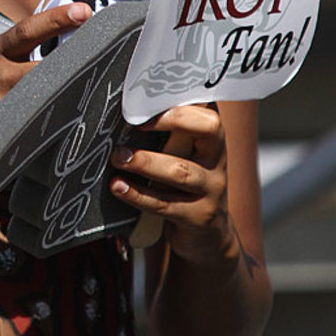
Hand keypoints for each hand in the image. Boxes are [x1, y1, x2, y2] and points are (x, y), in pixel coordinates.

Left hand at [109, 104, 234, 261]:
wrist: (206, 238)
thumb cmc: (183, 187)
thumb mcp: (181, 156)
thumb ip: (167, 133)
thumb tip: (127, 106)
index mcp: (212, 137)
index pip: (206, 106)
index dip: (181, 99)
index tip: (149, 97)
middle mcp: (218, 159)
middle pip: (209, 129)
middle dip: (172, 121)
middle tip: (135, 123)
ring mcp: (213, 190)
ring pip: (181, 171)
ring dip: (145, 162)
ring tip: (117, 157)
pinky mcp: (200, 218)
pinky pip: (166, 204)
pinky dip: (138, 195)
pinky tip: (118, 186)